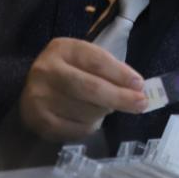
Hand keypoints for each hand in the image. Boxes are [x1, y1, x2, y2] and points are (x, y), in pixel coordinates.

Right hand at [19, 37, 147, 140]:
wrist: (37, 88)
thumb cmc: (72, 72)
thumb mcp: (89, 61)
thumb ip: (112, 70)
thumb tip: (137, 88)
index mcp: (63, 49)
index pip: (97, 61)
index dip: (121, 74)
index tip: (140, 85)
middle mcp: (46, 70)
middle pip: (91, 88)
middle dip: (120, 97)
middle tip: (141, 104)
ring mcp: (39, 96)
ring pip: (86, 111)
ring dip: (104, 112)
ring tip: (105, 108)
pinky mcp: (38, 120)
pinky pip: (76, 129)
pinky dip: (91, 126)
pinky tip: (92, 120)